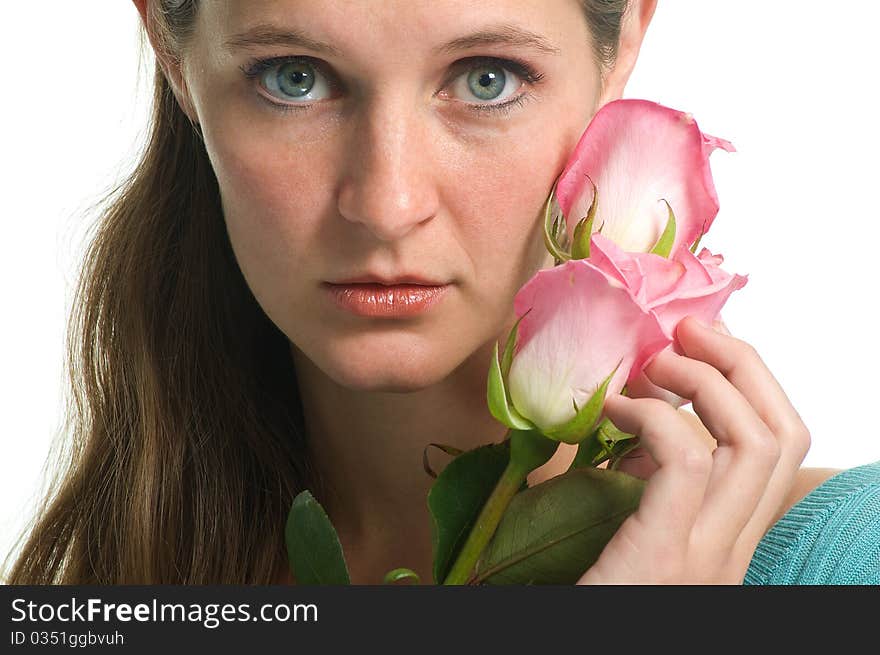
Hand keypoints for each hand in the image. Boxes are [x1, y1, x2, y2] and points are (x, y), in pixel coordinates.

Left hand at [576, 316, 810, 583]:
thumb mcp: (635, 529)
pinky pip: (687, 461)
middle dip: (744, 362)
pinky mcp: (666, 557)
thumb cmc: (592, 592)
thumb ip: (651, 484)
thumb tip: (641, 417)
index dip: (752, 381)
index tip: (700, 345)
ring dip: (707, 380)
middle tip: (688, 331)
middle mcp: (735, 546)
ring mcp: (709, 556)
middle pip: (784, 430)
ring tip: (654, 362)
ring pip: (755, 439)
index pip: (780, 445)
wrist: (568, 651)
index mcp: (730, 536)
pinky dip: (653, 416)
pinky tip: (612, 409)